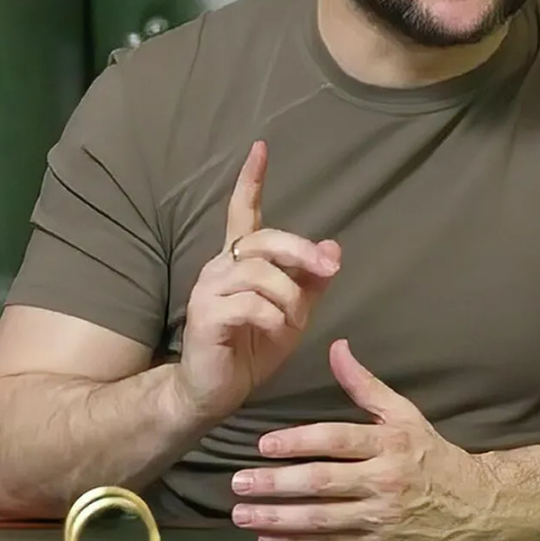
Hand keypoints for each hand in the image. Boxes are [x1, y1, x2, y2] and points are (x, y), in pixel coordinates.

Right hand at [177, 140, 341, 422]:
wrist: (214, 392)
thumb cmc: (251, 348)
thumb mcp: (292, 314)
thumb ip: (311, 282)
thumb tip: (334, 248)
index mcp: (239, 261)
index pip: (242, 211)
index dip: (251, 180)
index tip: (261, 148)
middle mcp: (220, 266)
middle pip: (265, 239)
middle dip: (301, 251)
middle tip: (327, 270)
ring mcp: (209, 289)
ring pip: (262, 274)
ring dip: (289, 299)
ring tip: (292, 322)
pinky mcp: (205, 315)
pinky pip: (252, 305)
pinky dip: (274, 318)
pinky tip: (276, 332)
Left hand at [229, 339, 495, 540]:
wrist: (471, 504)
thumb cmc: (429, 453)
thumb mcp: (404, 413)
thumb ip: (365, 385)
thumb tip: (337, 348)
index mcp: (389, 444)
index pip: (337, 440)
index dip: (298, 442)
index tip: (263, 444)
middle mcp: (384, 481)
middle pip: (323, 483)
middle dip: (277, 484)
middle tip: (239, 481)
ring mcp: (380, 518)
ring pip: (322, 519)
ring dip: (278, 518)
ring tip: (242, 513)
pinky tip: (267, 539)